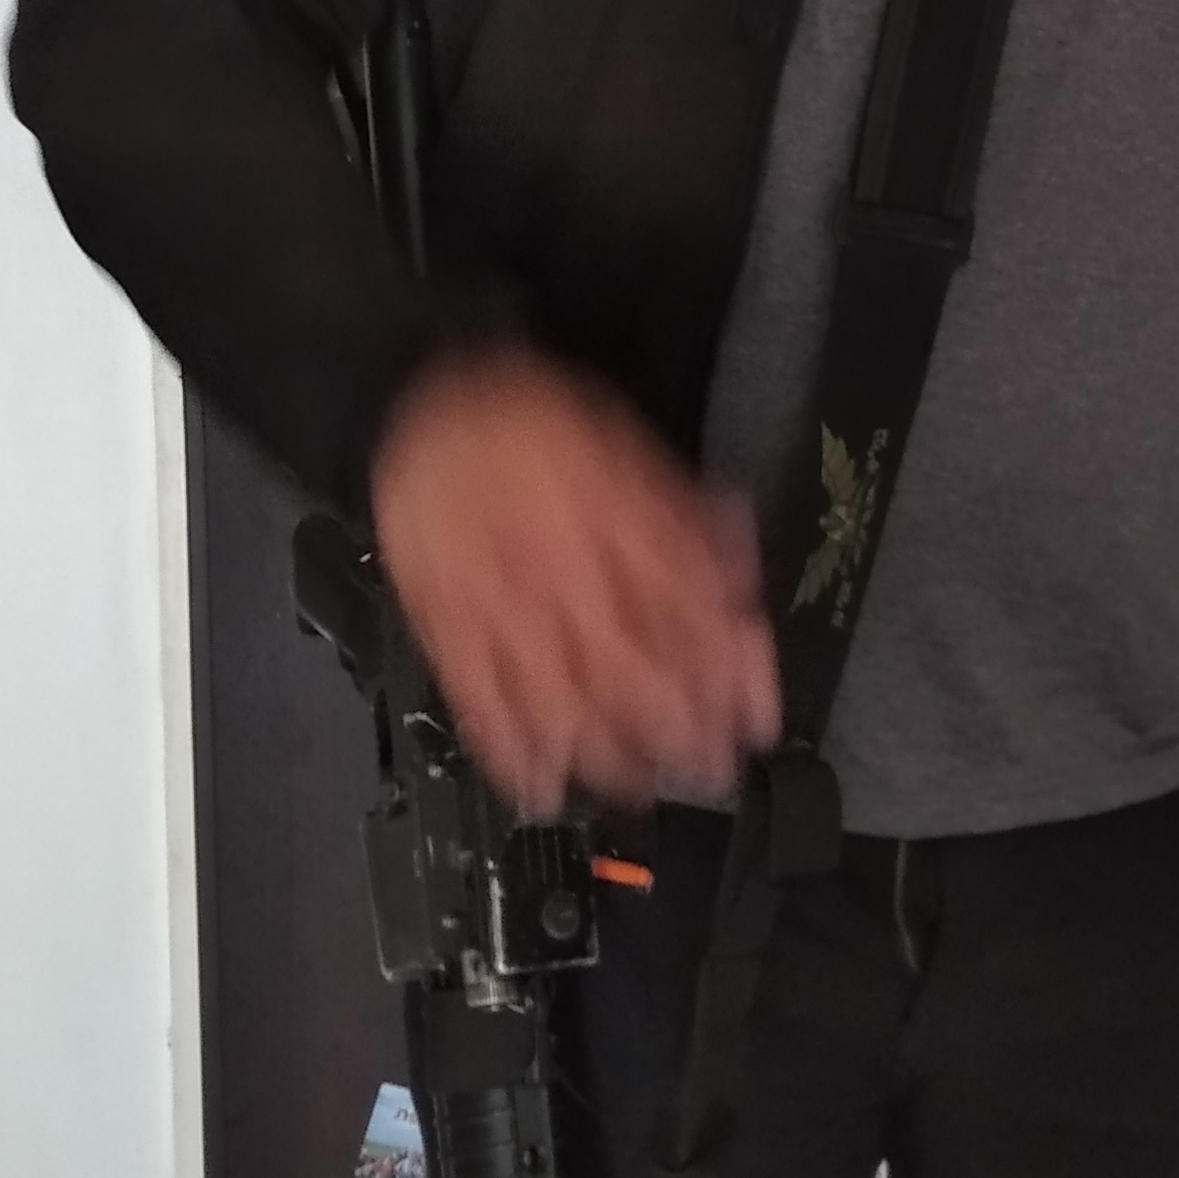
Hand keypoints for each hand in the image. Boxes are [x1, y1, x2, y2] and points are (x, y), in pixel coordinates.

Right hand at [370, 346, 780, 817]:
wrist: (425, 392)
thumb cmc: (530, 421)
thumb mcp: (629, 447)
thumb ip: (684, 516)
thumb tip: (736, 573)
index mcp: (614, 521)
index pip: (684, 613)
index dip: (725, 672)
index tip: (753, 716)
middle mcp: (562, 569)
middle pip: (631, 666)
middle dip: (677, 727)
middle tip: (708, 769)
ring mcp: (500, 600)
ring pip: (562, 692)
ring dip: (606, 750)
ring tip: (639, 785)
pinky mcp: (446, 619)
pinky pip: (478, 693)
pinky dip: (507, 746)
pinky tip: (536, 784)